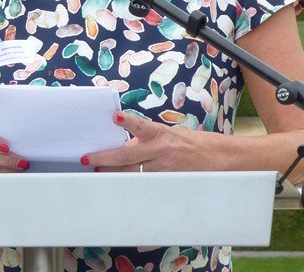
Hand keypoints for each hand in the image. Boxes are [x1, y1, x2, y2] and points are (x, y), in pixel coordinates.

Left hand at [80, 112, 209, 171]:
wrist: (216, 159)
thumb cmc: (191, 143)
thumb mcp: (169, 135)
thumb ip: (147, 140)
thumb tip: (123, 147)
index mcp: (161, 134)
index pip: (142, 126)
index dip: (128, 122)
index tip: (115, 117)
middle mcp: (161, 151)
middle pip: (127, 155)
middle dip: (104, 157)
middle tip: (86, 159)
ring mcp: (162, 169)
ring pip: (131, 173)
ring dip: (112, 173)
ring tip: (96, 172)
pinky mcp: (165, 182)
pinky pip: (143, 182)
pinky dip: (130, 183)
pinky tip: (117, 185)